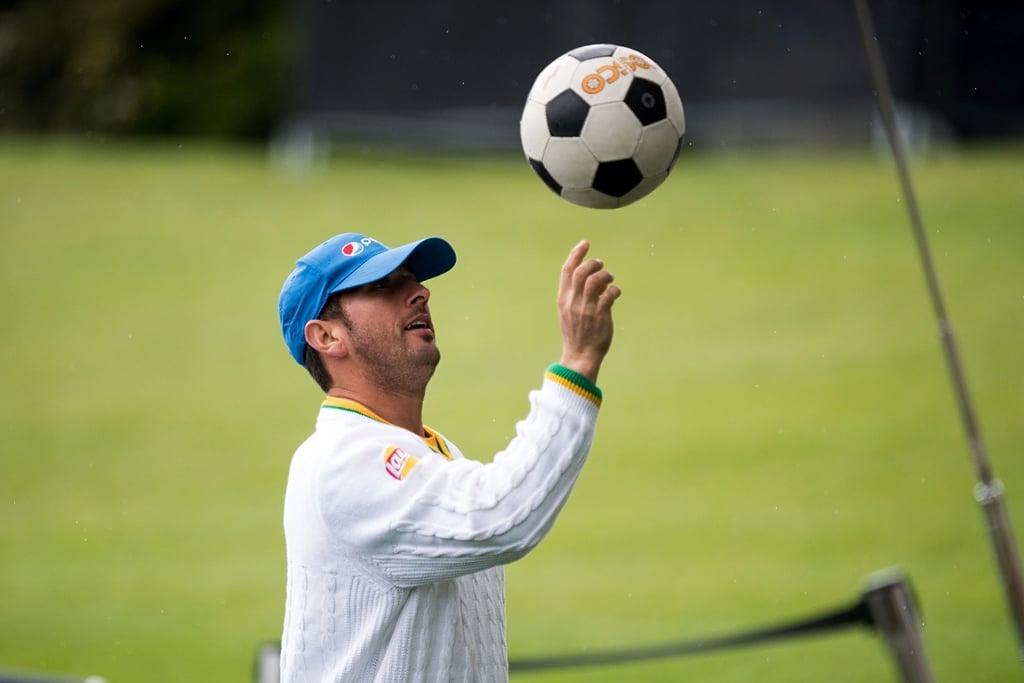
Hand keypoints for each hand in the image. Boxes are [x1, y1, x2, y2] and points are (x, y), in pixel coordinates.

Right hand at [557, 240, 620, 383]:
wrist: (580, 355)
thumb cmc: (577, 333)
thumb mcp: (569, 312)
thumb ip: (577, 295)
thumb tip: (597, 280)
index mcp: (563, 298)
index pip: (567, 271)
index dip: (576, 254)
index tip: (585, 243)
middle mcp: (573, 301)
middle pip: (582, 272)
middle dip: (593, 263)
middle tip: (602, 265)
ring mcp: (586, 309)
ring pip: (596, 281)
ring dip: (606, 275)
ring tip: (610, 280)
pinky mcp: (600, 316)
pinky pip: (610, 295)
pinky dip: (615, 290)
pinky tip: (615, 294)